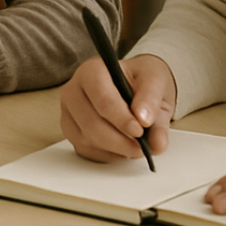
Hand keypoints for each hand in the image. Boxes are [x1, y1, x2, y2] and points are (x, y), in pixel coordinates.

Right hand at [60, 53, 174, 161]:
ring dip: (116, 150)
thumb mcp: (155, 81)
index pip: (103, 100)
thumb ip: (153, 104)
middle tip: (142, 146)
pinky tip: (122, 146)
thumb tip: (152, 134)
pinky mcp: (71, 131)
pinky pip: (87, 151)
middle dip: (121, 142)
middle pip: (92, 125)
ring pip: (88, 141)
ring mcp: (69, 113)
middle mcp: (74, 91)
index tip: (140, 131)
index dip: (122, 120)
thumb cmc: (140, 78)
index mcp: (92, 71)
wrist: (134, 83)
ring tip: (136, 145)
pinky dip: (108, 155)